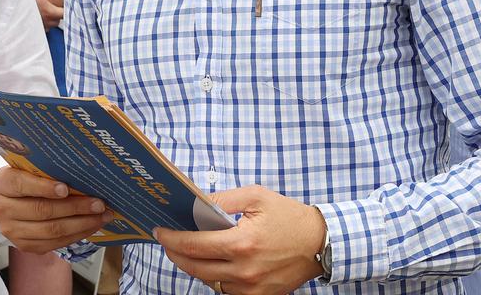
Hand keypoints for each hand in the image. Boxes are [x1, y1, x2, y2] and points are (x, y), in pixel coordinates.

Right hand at [0, 166, 112, 253]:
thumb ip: (43, 170)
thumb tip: (80, 173)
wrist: (4, 197)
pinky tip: (90, 226)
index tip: (66, 188)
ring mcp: (11, 230)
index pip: (21, 185)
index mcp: (1, 183)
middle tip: (98, 203)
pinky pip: (53, 243)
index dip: (44, 187)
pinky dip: (75, 235)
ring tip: (101, 216)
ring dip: (81, 224)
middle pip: (42, 210)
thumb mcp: (25, 166)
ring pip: (50, 230)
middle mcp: (2, 208)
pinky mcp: (23, 245)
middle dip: (75, 207)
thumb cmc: (22, 176)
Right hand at [29, 0, 64, 30]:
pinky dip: (41, 25)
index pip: (63, 13)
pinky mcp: (29, 28)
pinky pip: (40, 29)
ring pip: (49, 26)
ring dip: (50, 20)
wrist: (7, 5)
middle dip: (58, 15)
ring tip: (47, 13)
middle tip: (57, 7)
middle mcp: (44, 20)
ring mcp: (37, 25)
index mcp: (49, 10)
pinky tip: (38, 18)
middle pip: (57, 21)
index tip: (66, 5)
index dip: (67, 9)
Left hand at [154, 185, 324, 294]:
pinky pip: (226, 290)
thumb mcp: (255, 196)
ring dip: (193, 266)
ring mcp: (252, 288)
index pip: (193, 245)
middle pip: (194, 267)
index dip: (171, 239)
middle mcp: (244, 271)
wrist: (320, 242)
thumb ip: (222, 198)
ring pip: (208, 281)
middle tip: (166, 241)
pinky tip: (211, 262)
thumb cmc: (288, 216)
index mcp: (241, 244)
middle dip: (174, 254)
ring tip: (186, 249)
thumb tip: (195, 202)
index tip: (160, 231)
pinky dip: (214, 276)